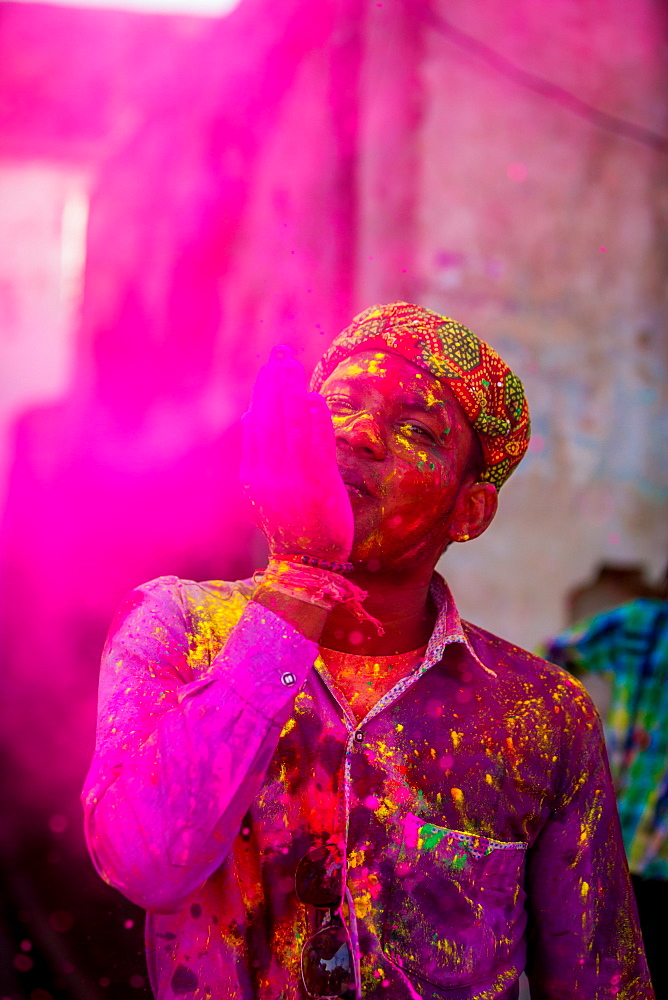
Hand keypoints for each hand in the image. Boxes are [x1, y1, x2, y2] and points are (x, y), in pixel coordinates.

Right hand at [241, 346, 353, 561]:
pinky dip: (314, 421)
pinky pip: (315, 447)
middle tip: (280, 354)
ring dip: (291, 393)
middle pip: (269, 420)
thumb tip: (250, 414)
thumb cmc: (291, 524)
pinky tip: (314, 398)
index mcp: (252, 475)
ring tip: (294, 366)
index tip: (268, 367)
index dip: (262, 393)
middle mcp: (267, 476)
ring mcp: (291, 482)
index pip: (255, 425)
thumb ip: (259, 454)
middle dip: (273, 383)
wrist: (305, 564)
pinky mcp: (317, 488)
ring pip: (289, 428)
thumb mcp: (265, 489)